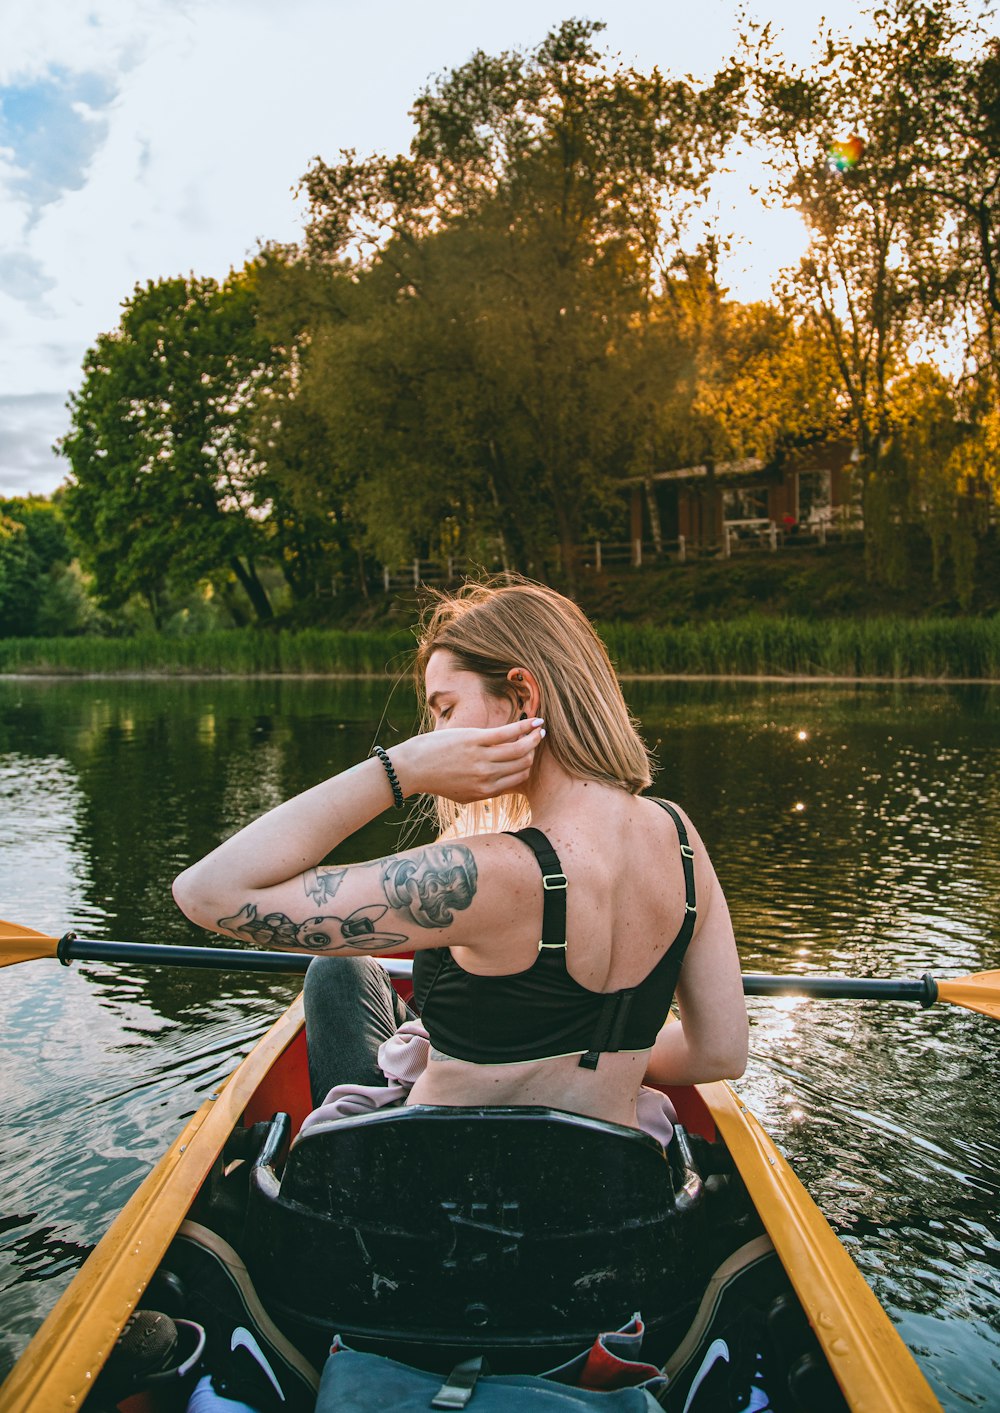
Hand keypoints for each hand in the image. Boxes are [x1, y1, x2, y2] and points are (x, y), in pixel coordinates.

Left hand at [393, 719, 544, 802]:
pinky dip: (524, 726)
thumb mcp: (463, 794)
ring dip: (533, 737)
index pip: (519, 778)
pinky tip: (536, 721)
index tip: (529, 754)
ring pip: (520, 748)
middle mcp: (487, 776)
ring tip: (540, 729)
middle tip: (536, 740)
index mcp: (486, 791)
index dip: (527, 766)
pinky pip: (507, 733)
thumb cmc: (436, 779)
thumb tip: (503, 784)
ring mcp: (482, 758)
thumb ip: (484, 791)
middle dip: (532, 751)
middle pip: (522, 763)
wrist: (412, 768)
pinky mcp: (475, 740)